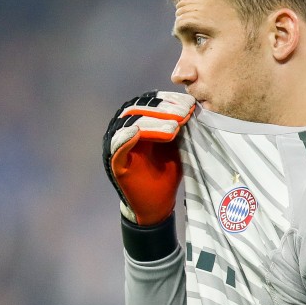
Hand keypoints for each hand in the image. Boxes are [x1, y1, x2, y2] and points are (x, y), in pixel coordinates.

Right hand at [103, 91, 195, 224]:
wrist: (156, 204)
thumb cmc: (166, 173)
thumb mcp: (176, 145)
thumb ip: (178, 125)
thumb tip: (190, 103)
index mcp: (141, 122)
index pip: (151, 102)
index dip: (169, 100)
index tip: (189, 104)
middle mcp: (126, 128)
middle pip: (140, 108)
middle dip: (164, 109)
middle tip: (183, 114)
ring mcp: (118, 144)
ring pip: (130, 123)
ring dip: (152, 122)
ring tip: (174, 128)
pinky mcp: (115, 161)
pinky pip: (117, 145)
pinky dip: (125, 137)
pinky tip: (138, 133)